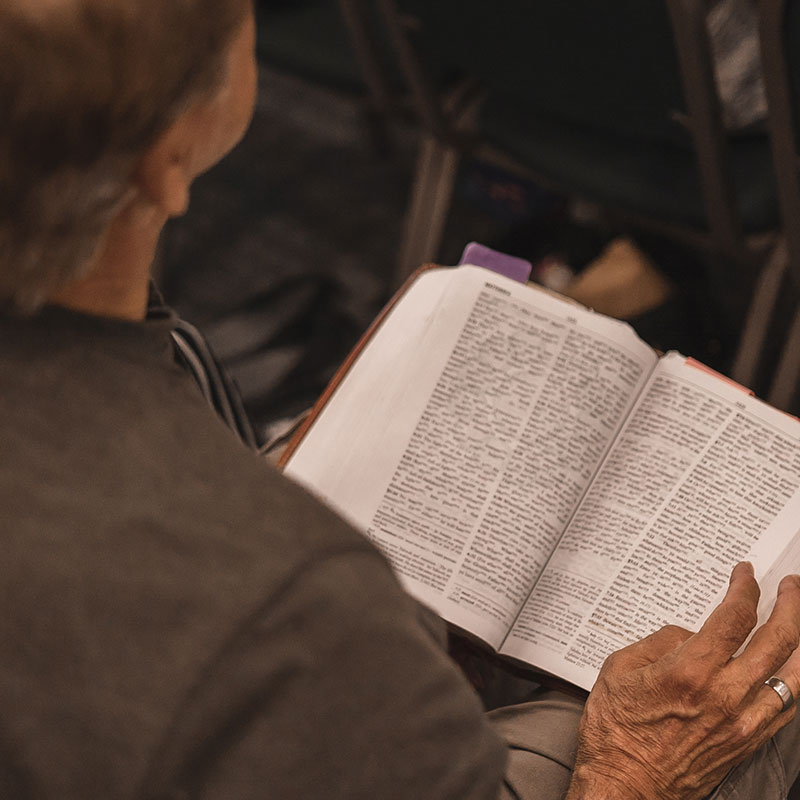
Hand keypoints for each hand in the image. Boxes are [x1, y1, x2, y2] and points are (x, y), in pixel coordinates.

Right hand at [565, 562, 799, 799]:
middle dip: (789, 605)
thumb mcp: (620, 669)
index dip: (744, 588)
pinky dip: (796, 682)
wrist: (625, 785)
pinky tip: (794, 670)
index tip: (745, 574)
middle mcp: (725, 694)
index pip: (734, 617)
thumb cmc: (616, 730)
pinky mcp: (747, 742)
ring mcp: (742, 721)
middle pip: (777, 640)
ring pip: (793, 676)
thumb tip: (688, 635)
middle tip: (790, 585)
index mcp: (691, 670)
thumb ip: (659, 643)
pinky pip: (786, 709)